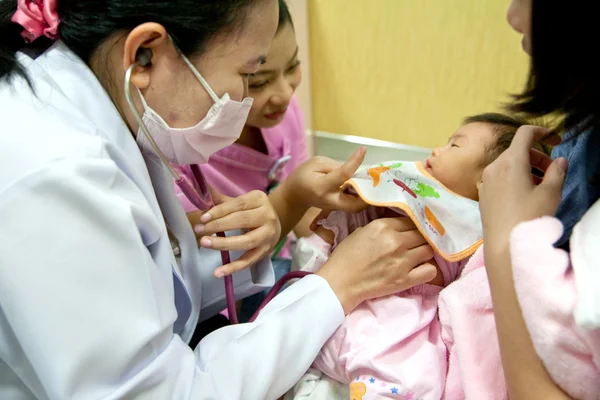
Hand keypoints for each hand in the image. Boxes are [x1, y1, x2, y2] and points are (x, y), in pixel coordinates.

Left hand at [189, 189, 280, 277]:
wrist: (275, 223)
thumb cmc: (251, 211)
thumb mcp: (240, 202)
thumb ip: (220, 199)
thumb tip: (200, 189)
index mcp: (259, 199)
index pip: (237, 205)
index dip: (219, 211)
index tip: (203, 217)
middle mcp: (267, 216)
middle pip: (241, 220)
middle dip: (218, 226)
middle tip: (199, 229)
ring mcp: (268, 235)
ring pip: (245, 241)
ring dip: (223, 244)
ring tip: (205, 243)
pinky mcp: (265, 252)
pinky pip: (248, 261)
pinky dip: (233, 268)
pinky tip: (218, 273)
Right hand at [282, 148, 368, 213]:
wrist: (295, 195)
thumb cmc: (303, 176)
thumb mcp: (316, 163)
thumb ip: (335, 166)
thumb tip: (353, 170)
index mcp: (322, 187)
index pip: (343, 175)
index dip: (355, 162)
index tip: (363, 150)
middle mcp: (331, 200)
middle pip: (355, 205)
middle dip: (367, 194)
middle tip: (374, 179)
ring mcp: (335, 208)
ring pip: (356, 207)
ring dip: (366, 196)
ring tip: (372, 181)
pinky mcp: (339, 209)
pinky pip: (353, 204)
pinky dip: (362, 196)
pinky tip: (365, 185)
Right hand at [316, 217, 436, 313]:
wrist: (340, 282)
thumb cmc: (346, 256)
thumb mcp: (361, 231)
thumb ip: (382, 227)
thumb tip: (398, 227)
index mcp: (383, 226)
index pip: (411, 220)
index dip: (413, 225)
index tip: (412, 230)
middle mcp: (396, 241)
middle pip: (423, 234)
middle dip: (421, 237)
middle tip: (416, 243)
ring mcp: (403, 261)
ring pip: (429, 250)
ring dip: (425, 252)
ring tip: (418, 255)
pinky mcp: (405, 280)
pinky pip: (430, 271)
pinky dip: (428, 269)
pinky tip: (420, 269)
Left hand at [479, 125, 566, 254]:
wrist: (504, 245)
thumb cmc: (529, 217)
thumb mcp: (551, 193)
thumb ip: (557, 172)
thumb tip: (559, 160)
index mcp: (511, 161)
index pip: (524, 134)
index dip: (542, 131)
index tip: (556, 140)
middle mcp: (494, 167)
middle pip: (517, 150)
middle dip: (537, 156)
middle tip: (552, 171)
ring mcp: (485, 181)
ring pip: (507, 164)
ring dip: (525, 168)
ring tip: (540, 185)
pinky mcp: (482, 194)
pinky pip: (499, 177)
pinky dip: (513, 178)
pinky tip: (523, 195)